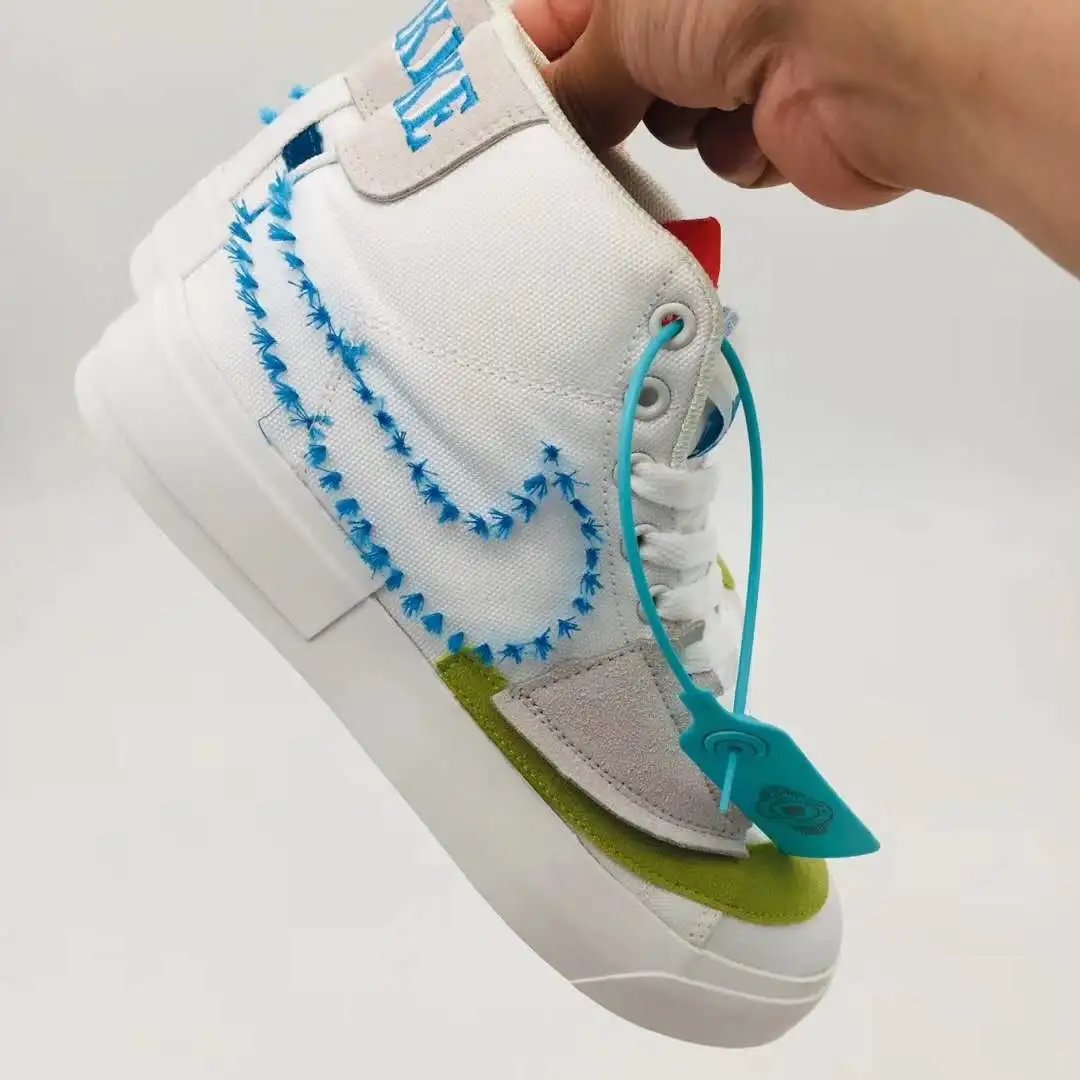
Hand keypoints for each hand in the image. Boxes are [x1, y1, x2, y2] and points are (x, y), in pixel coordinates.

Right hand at [512, 0, 919, 209]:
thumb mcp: (625, 21)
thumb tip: (550, 119)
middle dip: (604, 104)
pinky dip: (732, 149)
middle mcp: (697, 7)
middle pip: (614, 73)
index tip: (501, 106)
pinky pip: (719, 156)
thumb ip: (575, 77)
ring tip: (712, 96)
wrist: (874, 51)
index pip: (563, 12)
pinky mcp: (777, 122)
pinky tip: (760, 121)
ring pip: (665, 123)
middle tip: (588, 127)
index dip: (533, 56)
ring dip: (678, 123)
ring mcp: (740, 59)